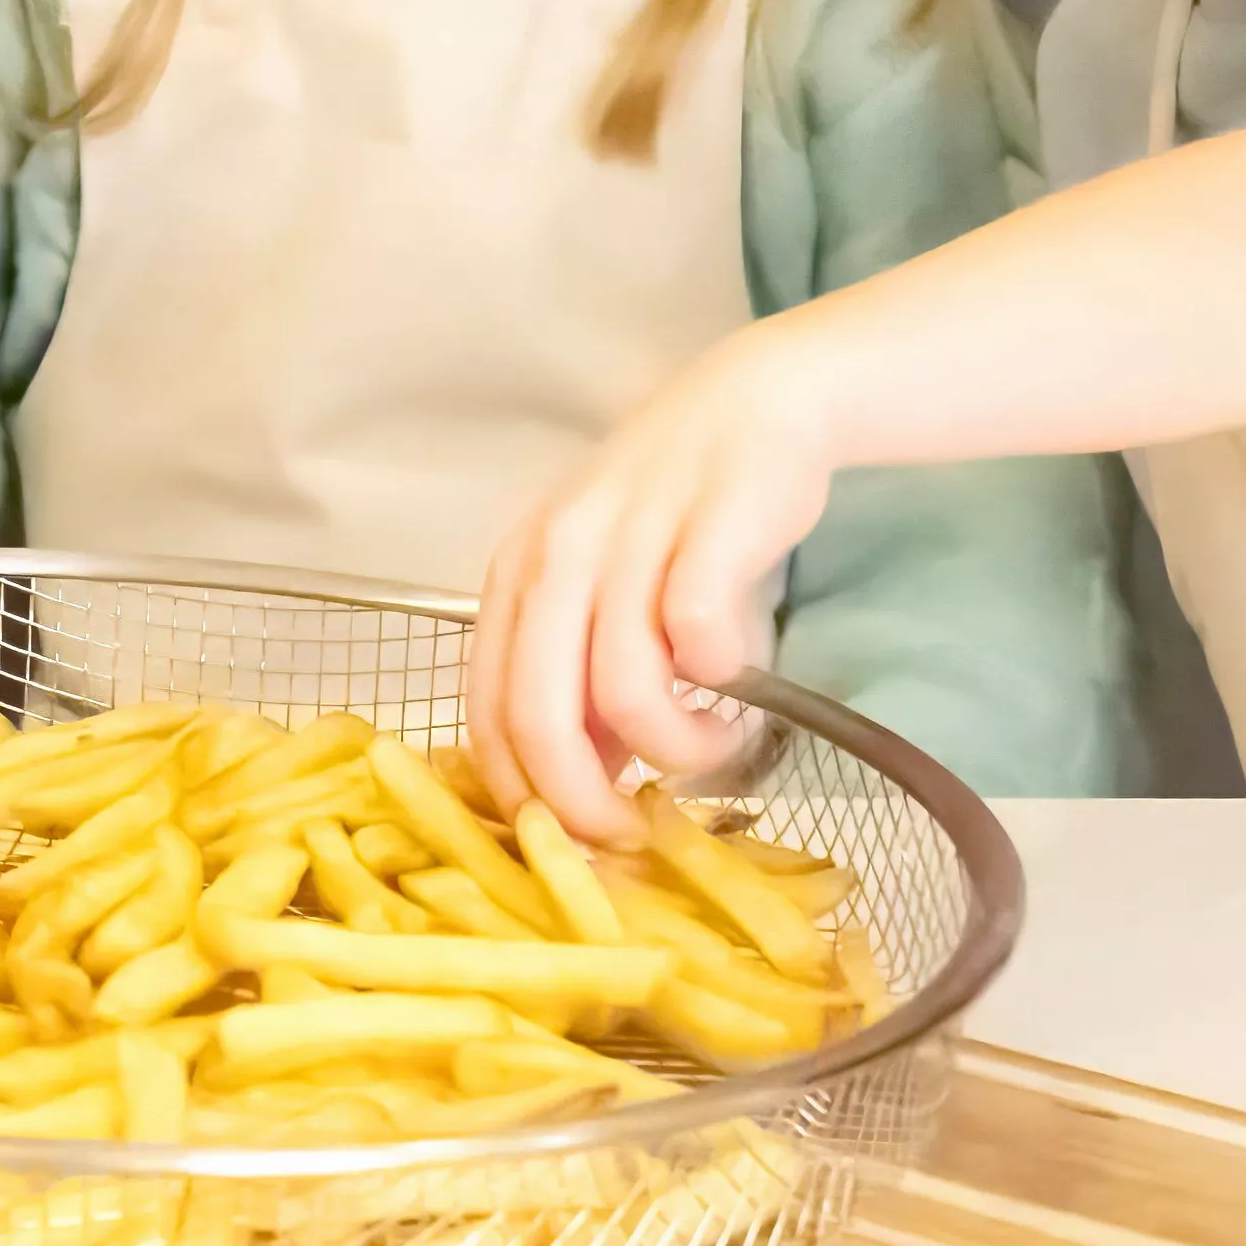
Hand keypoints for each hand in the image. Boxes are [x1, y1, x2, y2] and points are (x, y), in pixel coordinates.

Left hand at [463, 342, 845, 845]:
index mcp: (516, 575)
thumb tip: (581, 788)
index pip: (488, 713)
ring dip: (677, 748)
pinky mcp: (707, 530)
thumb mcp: (602, 587)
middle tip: (636, 835)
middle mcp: (556, 555)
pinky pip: (700, 638)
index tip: (576, 842)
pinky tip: (741, 680)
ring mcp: (629, 539)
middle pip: (541, 717)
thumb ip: (582, 675)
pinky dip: (722, 682)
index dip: (527, 797)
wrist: (757, 403)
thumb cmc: (675, 512)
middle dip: (586, 805)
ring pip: (624, 692)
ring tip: (715, 741)